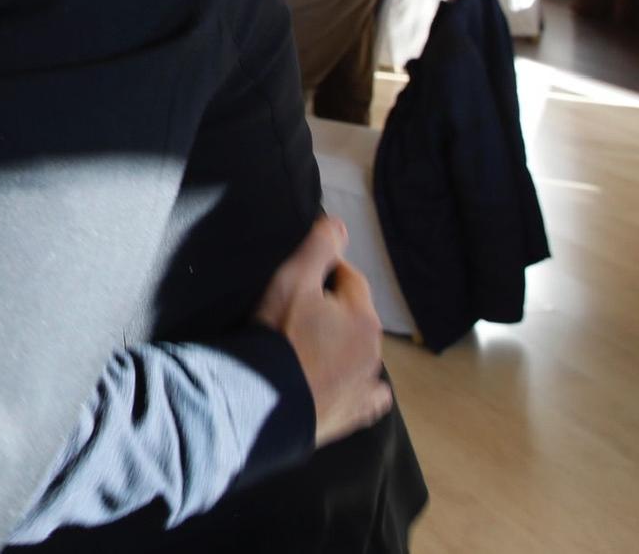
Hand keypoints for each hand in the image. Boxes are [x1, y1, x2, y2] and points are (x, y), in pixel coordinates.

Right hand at [255, 215, 393, 447]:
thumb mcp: (292, 279)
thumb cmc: (279, 334)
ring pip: (359, 353)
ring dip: (342, 346)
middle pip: (354, 316)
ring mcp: (366, 386)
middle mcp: (374, 351)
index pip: (349, 279)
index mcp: (363, 317)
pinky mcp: (355, 413)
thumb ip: (318, 247)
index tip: (297, 279)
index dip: (323, 272)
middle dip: (334, 310)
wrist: (264, 399)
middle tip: (296, 313)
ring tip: (307, 348)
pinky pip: (367, 395)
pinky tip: (343, 384)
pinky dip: (358, 387)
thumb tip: (340, 224)